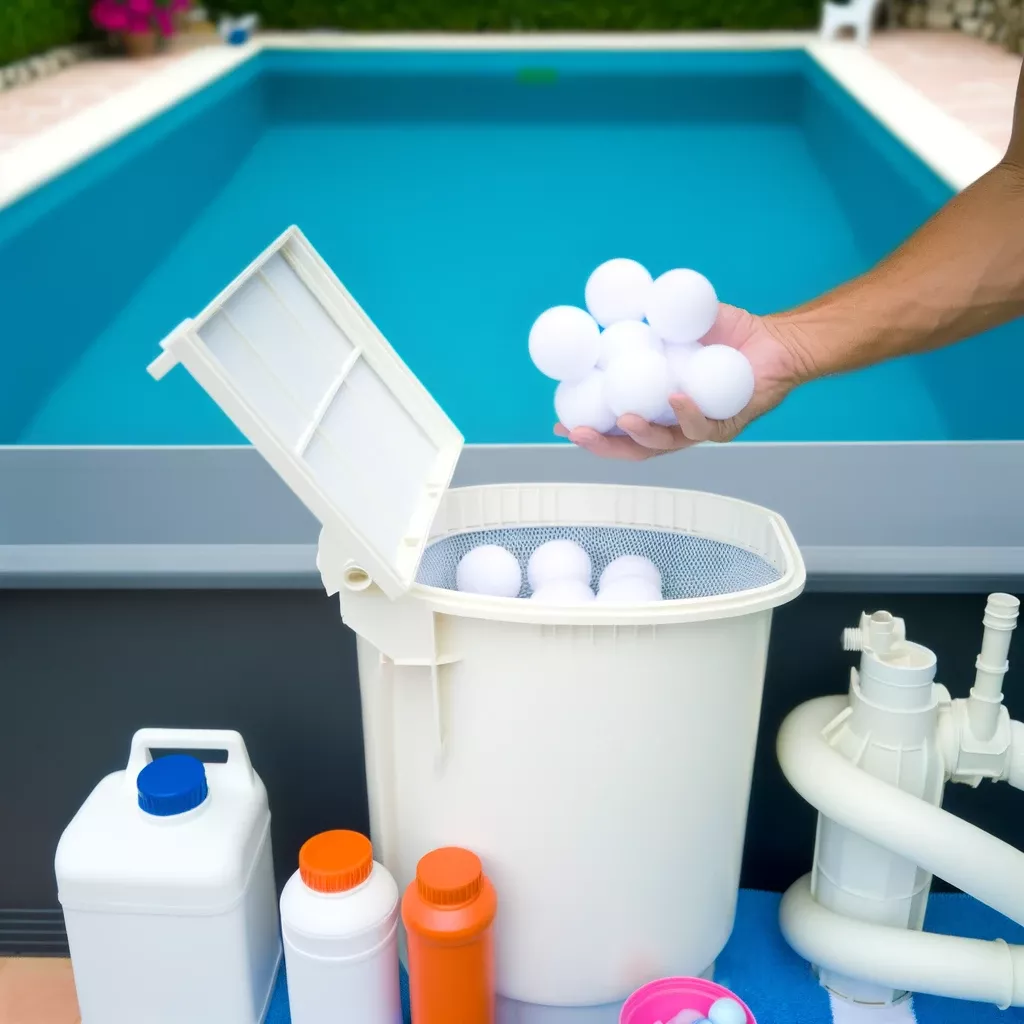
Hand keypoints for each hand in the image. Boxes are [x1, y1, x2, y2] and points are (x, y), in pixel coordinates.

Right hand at [554, 304, 809, 460]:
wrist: (775, 338)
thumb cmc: (726, 332)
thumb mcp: (674, 321)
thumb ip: (643, 320)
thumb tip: (601, 312)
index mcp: (656, 406)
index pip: (615, 426)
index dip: (588, 431)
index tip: (560, 424)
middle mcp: (674, 424)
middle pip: (632, 447)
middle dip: (602, 445)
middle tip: (578, 433)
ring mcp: (700, 428)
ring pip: (664, 444)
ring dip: (640, 435)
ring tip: (623, 420)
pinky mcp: (728, 424)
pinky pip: (705, 427)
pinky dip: (688, 414)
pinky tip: (676, 399)